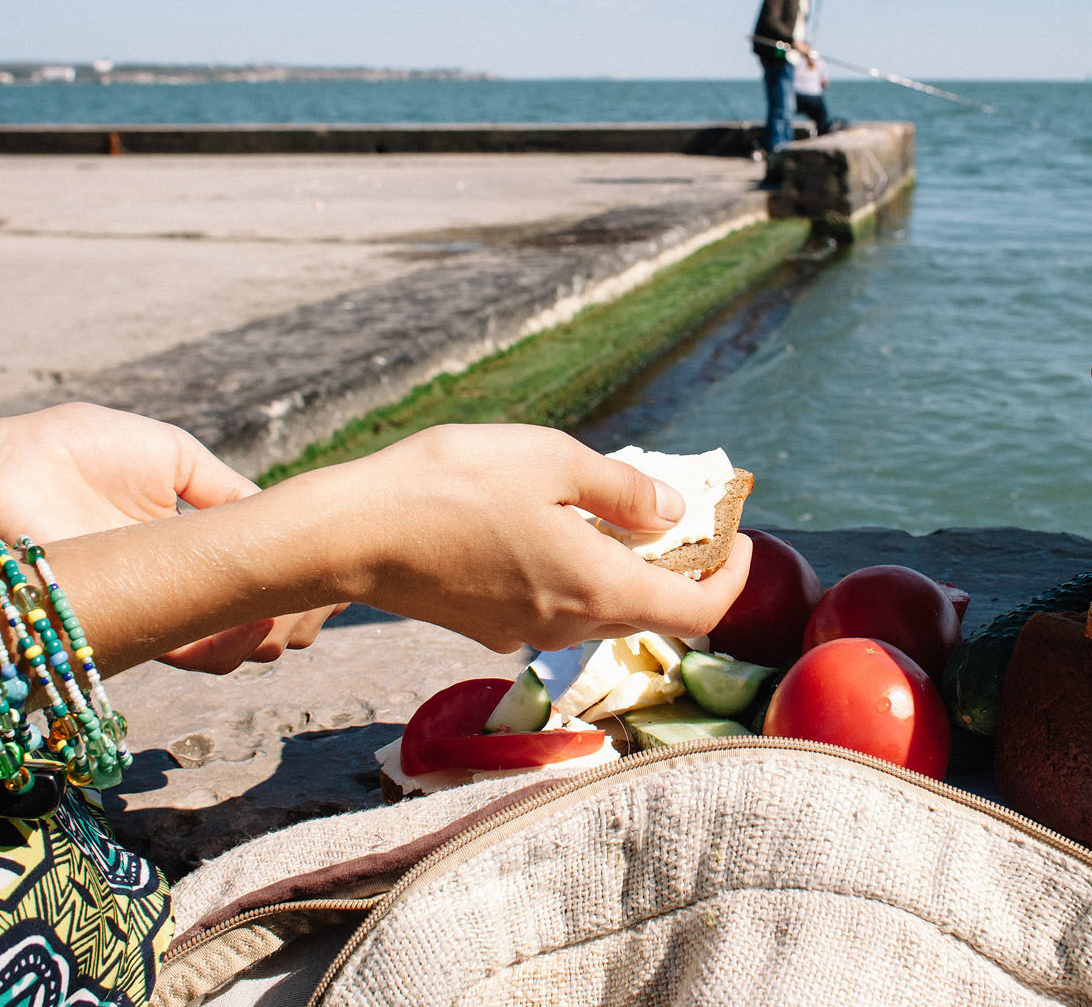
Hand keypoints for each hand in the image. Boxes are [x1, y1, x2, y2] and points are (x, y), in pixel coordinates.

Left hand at [0, 403, 342, 670]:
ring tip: (281, 617)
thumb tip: (275, 519)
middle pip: (238, 614)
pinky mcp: (121, 626)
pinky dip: (219, 644)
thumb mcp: (172, 455)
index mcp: (180, 542)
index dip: (281, 577)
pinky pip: (179, 648)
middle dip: (278, 617)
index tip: (317, 570)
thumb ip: (223, 489)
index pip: (244, 570)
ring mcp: (145, 608)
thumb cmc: (80, 450)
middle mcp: (168, 582)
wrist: (10, 467)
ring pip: (216, 642)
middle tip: (307, 606)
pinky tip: (249, 624)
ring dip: (256, 636)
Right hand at [336, 424, 750, 651]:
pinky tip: (545, 522)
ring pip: (596, 606)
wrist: (352, 531)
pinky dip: (570, 569)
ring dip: (620, 566)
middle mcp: (568, 627)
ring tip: (611, 507)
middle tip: (681, 510)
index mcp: (599, 590)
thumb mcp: (555, 460)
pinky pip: (549, 602)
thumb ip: (626, 490)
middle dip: (676, 565)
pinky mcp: (484, 625)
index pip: (697, 612)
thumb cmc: (454, 484)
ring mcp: (523, 631)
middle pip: (647, 610)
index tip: (739, 540)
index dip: (731, 580)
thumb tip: (675, 511)